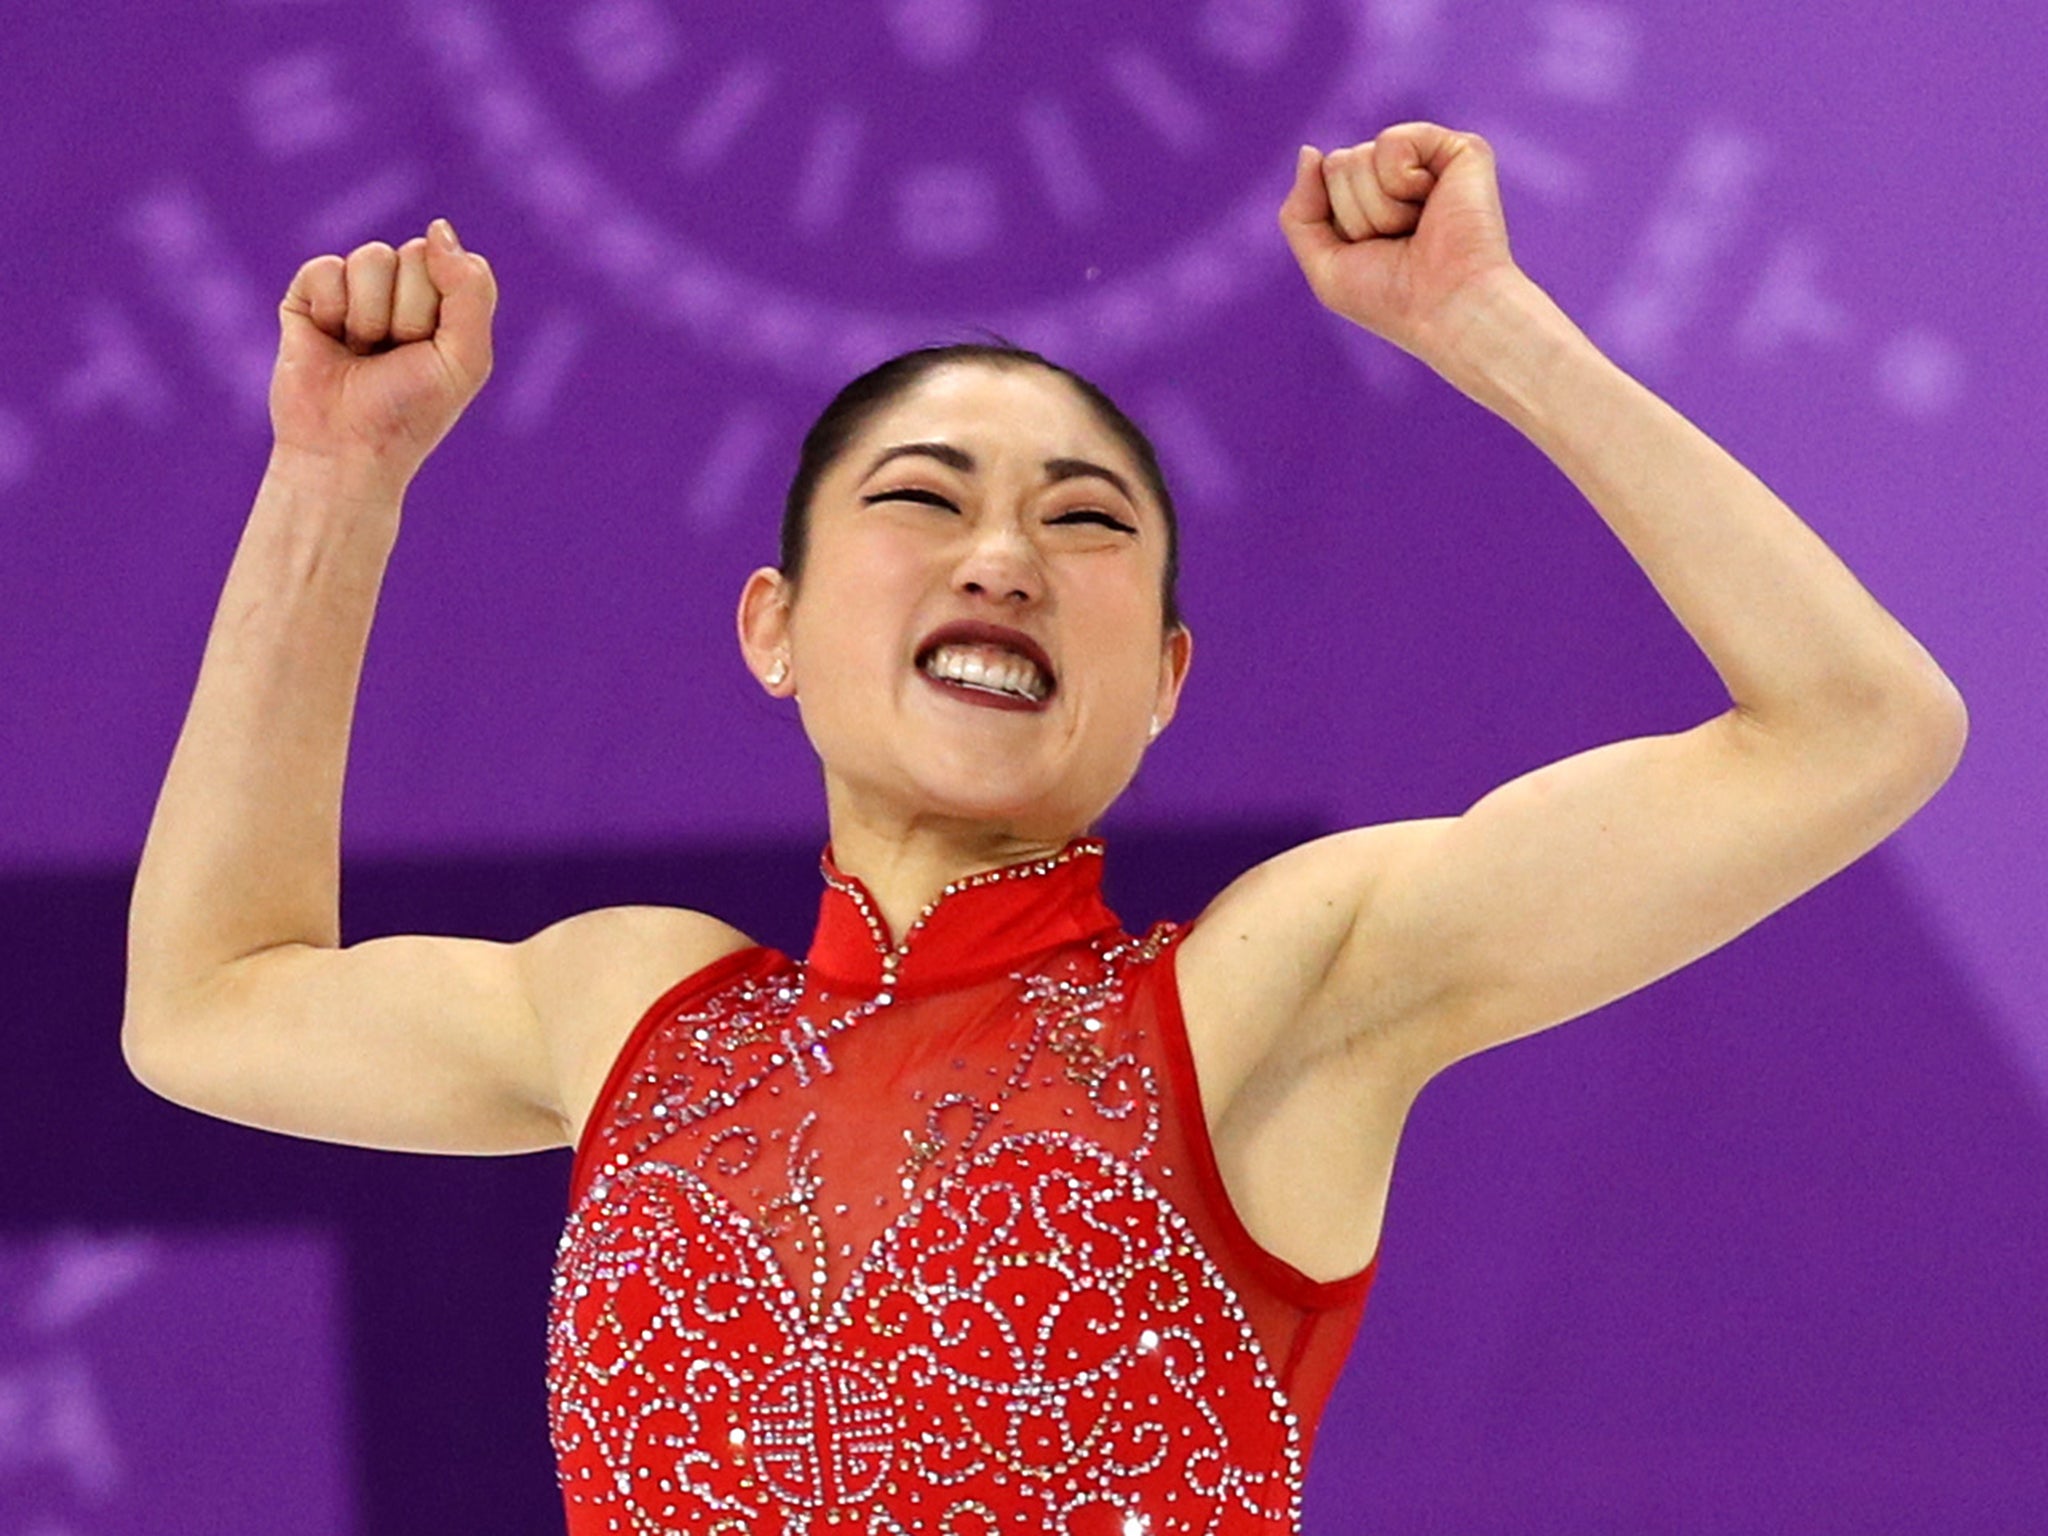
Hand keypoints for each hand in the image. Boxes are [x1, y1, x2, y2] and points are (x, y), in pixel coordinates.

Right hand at [269, 219, 496, 489]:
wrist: (348, 450)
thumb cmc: (411, 411)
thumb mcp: (465, 357)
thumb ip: (470, 290)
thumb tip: (438, 228)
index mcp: (442, 303)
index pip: (451, 262)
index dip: (441, 308)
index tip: (430, 350)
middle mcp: (400, 290)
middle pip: (414, 254)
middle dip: (408, 314)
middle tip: (393, 355)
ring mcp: (353, 290)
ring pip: (371, 258)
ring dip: (371, 316)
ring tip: (362, 351)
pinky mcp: (308, 294)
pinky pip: (327, 268)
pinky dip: (332, 311)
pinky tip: (330, 340)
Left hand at [1278, 123, 1519, 364]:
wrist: (1445, 307)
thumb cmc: (1390, 298)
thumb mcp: (1324, 265)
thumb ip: (1299, 212)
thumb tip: (1309, 150)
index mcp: (1373, 200)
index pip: (1324, 178)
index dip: (1338, 222)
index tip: (1372, 252)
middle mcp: (1401, 177)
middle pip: (1338, 165)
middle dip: (1356, 214)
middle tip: (1397, 243)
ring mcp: (1431, 160)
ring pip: (1358, 157)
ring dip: (1379, 208)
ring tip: (1417, 230)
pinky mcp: (1460, 149)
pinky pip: (1392, 142)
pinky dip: (1400, 181)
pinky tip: (1431, 203)